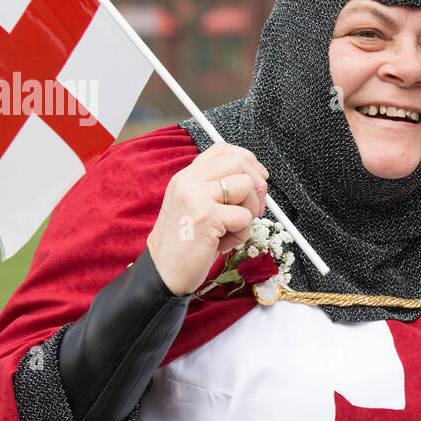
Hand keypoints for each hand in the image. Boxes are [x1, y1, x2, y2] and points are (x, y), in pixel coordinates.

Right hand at [146, 143, 269, 295]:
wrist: (164, 271)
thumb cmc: (185, 242)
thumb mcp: (197, 206)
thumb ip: (217, 188)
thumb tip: (256, 177)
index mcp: (186, 177)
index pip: (223, 149)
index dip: (248, 161)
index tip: (256, 178)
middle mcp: (189, 182)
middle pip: (240, 162)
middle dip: (257, 186)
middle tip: (252, 208)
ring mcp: (197, 197)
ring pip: (247, 186)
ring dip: (250, 211)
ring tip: (233, 228)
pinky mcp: (207, 217)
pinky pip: (244, 217)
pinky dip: (242, 234)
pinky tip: (224, 243)